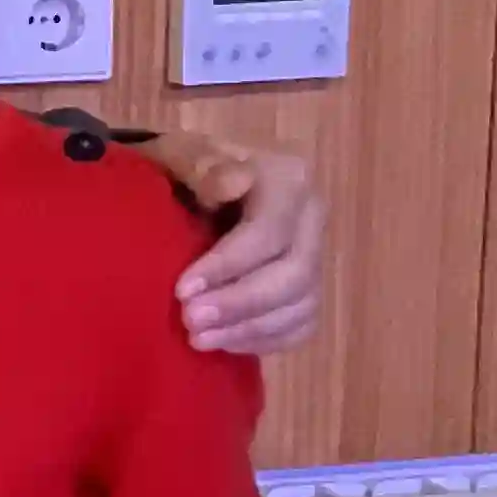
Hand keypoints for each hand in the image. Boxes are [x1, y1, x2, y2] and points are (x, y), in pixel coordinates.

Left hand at [143, 134, 325, 356]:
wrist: (191, 187)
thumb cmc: (185, 169)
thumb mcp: (182, 154)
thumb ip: (202, 165)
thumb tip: (233, 183)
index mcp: (288, 179)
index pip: (270, 232)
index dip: (229, 265)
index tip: (182, 289)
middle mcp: (311, 219)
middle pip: (294, 274)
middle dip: (241, 303)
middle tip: (190, 321)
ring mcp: (314, 256)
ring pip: (301, 305)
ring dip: (249, 328)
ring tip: (198, 339)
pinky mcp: (306, 289)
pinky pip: (301, 326)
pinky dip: (264, 340)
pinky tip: (224, 342)